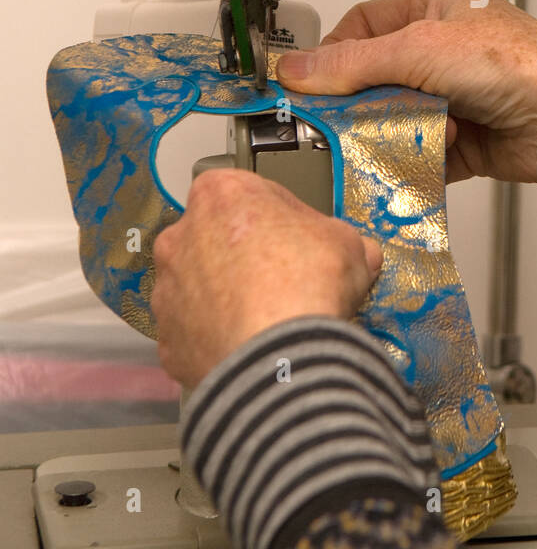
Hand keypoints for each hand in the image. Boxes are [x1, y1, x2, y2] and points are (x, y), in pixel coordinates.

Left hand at [152, 168, 382, 387]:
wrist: (280, 354)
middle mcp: (181, 236)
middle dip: (244, 258)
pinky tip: (249, 348)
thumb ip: (337, 239)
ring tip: (266, 321)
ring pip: (199, 288)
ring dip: (226, 299)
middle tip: (282, 281)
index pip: (250, 194)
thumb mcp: (347, 242)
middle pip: (215, 239)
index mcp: (220, 195)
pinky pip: (195, 334)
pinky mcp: (168, 340)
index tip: (300, 238)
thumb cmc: (308, 282)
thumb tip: (357, 254)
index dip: (280, 217)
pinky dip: (218, 339)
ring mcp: (168, 291)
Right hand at [277, 0, 536, 201]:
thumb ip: (352, 63)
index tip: (307, 85)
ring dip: (391, 132)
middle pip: (376, 77)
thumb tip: (296, 69)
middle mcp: (446, 50)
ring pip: (395, 118)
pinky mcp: (465, 141)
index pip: (364, 25)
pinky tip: (411, 162)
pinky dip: (412, 161)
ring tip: (393, 137)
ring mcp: (456, 96)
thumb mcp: (420, 50)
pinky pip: (419, 153)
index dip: (334, 54)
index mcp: (439, 8)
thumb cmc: (520, 66)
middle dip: (361, 101)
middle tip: (338, 121)